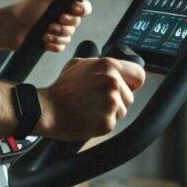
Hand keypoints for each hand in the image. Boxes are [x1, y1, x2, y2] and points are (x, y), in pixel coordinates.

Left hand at [0, 0, 93, 51]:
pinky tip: (44, 41)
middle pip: (77, 23)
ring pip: (69, 36)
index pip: (83, 7)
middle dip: (67, 23)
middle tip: (56, 21)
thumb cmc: (25, 8)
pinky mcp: (49, 43)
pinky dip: (54, 44)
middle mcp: (59, 17)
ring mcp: (54, 31)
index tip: (74, 8)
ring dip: (59, 34)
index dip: (82, 9)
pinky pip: (61, 46)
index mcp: (61, 4)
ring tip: (45, 32)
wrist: (9, 27)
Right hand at [32, 57, 146, 140]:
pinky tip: (89, 117)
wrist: (47, 109)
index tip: (126, 86)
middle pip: (130, 96)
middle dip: (117, 99)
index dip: (132, 82)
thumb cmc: (62, 88)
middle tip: (96, 99)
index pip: (139, 75)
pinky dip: (103, 122)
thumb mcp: (79, 64)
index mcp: (108, 66)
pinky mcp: (108, 122)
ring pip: (122, 110)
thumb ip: (100, 63)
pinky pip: (113, 122)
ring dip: (110, 111)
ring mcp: (111, 103)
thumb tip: (114, 67)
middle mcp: (112, 83)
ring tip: (91, 108)